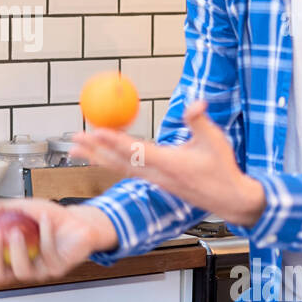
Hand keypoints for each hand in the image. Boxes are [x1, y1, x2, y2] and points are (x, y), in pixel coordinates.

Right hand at [0, 198, 115, 287]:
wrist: (77, 221)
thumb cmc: (49, 218)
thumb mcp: (22, 207)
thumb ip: (2, 208)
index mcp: (9, 256)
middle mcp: (22, 266)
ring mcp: (39, 270)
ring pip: (22, 271)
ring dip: (17, 250)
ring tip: (17, 230)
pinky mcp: (57, 268)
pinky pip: (47, 255)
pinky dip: (45, 235)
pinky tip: (45, 220)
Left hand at [70, 98, 265, 225]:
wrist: (228, 199)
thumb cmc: (222, 168)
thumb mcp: (215, 140)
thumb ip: (199, 121)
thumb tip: (195, 102)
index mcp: (170, 164)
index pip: (136, 151)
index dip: (115, 141)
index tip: (96, 131)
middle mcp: (157, 174)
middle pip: (119, 161)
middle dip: (95, 150)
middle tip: (74, 138)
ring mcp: (154, 179)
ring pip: (119, 167)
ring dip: (96, 157)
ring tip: (74, 149)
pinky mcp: (154, 181)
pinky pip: (126, 169)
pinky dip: (109, 160)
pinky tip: (98, 154)